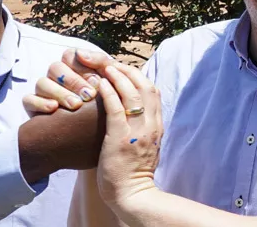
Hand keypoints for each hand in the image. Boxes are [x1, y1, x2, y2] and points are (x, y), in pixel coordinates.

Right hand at [22, 48, 104, 113]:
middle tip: (89, 95)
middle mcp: (55, 75)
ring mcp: (43, 89)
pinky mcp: (33, 105)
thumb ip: (100, 62)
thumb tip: (82, 53)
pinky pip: (28, 99)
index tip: (97, 82)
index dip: (82, 67)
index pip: (70, 55)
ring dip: (60, 93)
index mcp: (71, 65)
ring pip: (42, 83)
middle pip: (56, 68)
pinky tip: (53, 108)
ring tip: (75, 105)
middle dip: (74, 81)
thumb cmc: (103, 99)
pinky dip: (40, 103)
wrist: (96, 129)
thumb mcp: (107, 79)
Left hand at [90, 59, 163, 215]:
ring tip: (103, 66)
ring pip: (132, 92)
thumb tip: (136, 113)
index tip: (120, 67)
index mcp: (157, 125)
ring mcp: (137, 131)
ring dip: (117, 75)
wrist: (132, 195)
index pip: (152, 90)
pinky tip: (99, 83)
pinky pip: (116, 108)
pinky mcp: (121, 138)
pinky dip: (108, 92)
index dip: (136, 74)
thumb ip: (143, 128)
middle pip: (144, 85)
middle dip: (126, 68)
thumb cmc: (132, 172)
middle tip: (108, 60)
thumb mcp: (145, 145)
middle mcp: (151, 125)